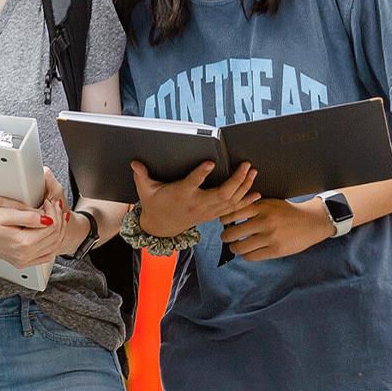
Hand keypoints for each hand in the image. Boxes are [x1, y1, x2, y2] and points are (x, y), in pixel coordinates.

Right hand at [0, 167, 71, 267]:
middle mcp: (25, 255)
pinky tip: (50, 232)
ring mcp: (24, 260)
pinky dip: (52, 244)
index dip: (54, 212)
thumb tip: (47, 218)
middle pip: (54, 237)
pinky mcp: (22, 262)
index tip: (50, 202)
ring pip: (53, 247)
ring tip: (55, 216)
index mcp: (23, 243)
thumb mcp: (6, 213)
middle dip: (58, 219)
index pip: (50, 227)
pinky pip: (45, 256)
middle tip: (54, 206)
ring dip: (58, 231)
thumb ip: (29, 216)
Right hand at [132, 160, 257, 236]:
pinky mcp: (212, 215)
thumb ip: (142, 176)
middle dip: (236, 180)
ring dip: (244, 187)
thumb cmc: (155, 204)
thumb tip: (135, 163)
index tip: (209, 163)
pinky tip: (257, 194)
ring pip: (230, 201)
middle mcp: (197, 204)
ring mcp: (207, 211)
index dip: (200, 174)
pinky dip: (245, 202)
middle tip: (246, 165)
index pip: (191, 184)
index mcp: (181, 194)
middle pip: (220, 194)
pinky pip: (232, 209)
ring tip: (253, 173)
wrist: (161, 228)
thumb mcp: (145, 190)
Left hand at [218, 197, 333, 260]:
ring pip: (240, 247)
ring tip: (235, 246)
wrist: (311, 222)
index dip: (224, 219)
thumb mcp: (270, 203)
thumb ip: (253, 207)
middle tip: (226, 237)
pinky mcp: (275, 250)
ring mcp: (270, 237)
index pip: (233, 213)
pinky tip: (247, 252)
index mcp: (261, 207)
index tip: (223, 222)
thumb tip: (230, 215)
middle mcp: (264, 221)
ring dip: (234, 248)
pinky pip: (252, 256)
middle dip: (226, 237)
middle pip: (233, 233)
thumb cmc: (287, 212)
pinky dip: (246, 255)